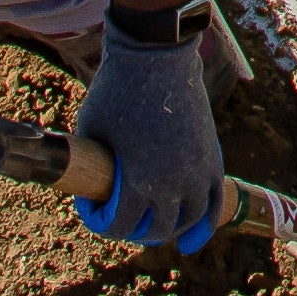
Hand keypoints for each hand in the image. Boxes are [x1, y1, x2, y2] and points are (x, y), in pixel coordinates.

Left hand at [71, 14, 229, 253]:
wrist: (157, 56)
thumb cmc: (116, 90)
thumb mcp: (90, 130)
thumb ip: (90, 161)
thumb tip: (81, 182)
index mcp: (139, 181)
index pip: (120, 225)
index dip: (100, 221)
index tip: (90, 206)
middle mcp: (173, 183)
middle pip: (157, 229)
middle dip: (135, 230)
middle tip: (121, 218)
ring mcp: (197, 170)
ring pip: (190, 220)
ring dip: (171, 230)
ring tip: (157, 230)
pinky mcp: (212, 156)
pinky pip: (215, 200)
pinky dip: (205, 222)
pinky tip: (192, 238)